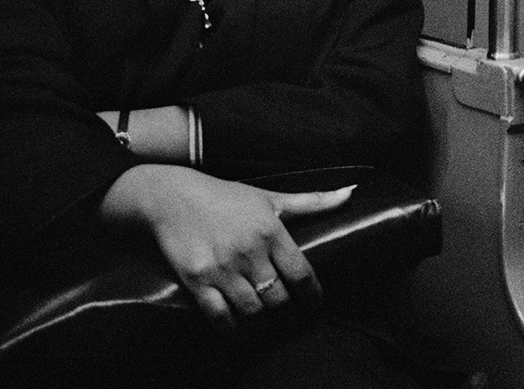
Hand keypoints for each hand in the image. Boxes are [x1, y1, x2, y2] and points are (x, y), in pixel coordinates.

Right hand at [101, 164, 352, 325]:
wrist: (172, 198)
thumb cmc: (226, 197)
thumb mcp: (270, 197)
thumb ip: (312, 202)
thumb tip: (351, 193)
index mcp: (272, 231)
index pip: (302, 274)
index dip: (312, 295)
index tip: (315, 304)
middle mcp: (249, 252)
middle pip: (278, 297)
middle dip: (285, 308)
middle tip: (286, 311)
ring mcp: (222, 268)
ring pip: (252, 310)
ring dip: (261, 319)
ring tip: (264, 320)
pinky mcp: (197, 280)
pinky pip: (219, 316)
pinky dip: (231, 329)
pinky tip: (238, 330)